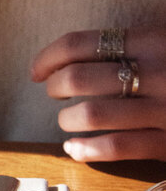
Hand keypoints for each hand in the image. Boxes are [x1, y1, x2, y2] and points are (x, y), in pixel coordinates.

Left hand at [31, 26, 165, 162]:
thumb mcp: (164, 41)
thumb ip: (129, 42)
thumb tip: (67, 56)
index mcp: (150, 41)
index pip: (80, 44)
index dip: (48, 58)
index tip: (37, 71)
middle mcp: (156, 72)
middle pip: (78, 78)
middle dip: (56, 87)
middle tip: (56, 93)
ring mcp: (163, 110)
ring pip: (92, 114)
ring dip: (68, 120)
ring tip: (68, 120)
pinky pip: (116, 147)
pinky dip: (87, 149)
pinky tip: (75, 148)